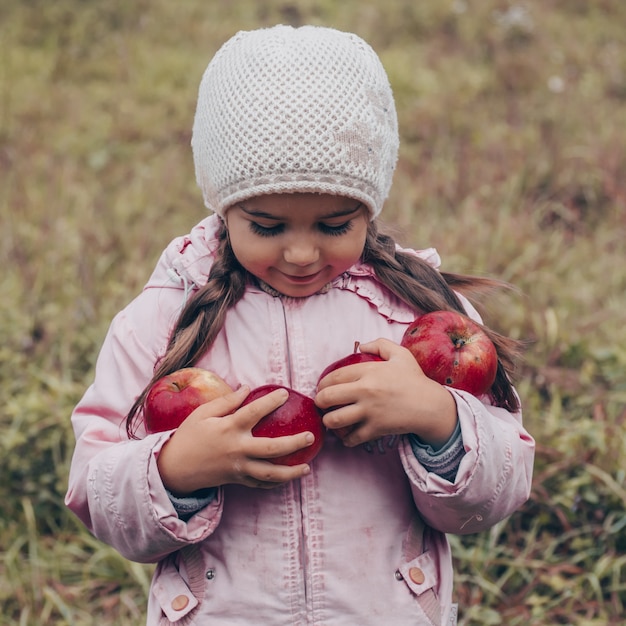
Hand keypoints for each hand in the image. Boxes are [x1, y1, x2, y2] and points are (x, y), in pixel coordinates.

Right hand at [156, 386, 313, 494]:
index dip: (271, 401)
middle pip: (271, 448)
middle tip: (310, 437)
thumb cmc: (188, 436)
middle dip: (293, 444)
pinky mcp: (237, 480)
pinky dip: (276, 482)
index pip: (254, 412)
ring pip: (270, 474)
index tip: (285, 393)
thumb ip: (227, 401)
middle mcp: (237, 449)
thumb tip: (247, 388)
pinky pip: (260, 483)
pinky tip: (288, 477)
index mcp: (228, 429)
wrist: (174, 468)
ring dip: (290, 472)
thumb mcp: (203, 414)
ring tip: (307, 468)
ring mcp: (238, 468)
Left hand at [315, 338, 457, 447]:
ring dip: (328, 421)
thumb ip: (379, 344)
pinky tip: (346, 434)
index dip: (322, 383)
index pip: (333, 376)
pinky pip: (351, 438)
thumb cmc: (414, 379)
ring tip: (331, 419)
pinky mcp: (375, 429)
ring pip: (334, 420)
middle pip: (327, 398)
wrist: (430, 406)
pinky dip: (345, 439)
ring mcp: (369, 412)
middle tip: (322, 403)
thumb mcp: (400, 354)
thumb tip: (360, 345)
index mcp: (368, 371)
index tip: (322, 387)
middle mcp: (365, 391)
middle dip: (319, 401)